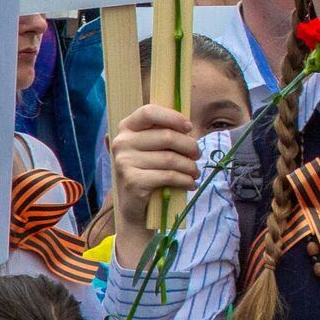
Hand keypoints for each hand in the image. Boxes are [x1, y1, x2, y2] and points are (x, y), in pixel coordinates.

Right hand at [109, 105, 199, 267]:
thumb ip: (165, 133)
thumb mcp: (154, 148)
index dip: (173, 117)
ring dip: (190, 166)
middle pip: (167, 136)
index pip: (149, 111)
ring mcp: (124, 162)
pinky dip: (185, 180)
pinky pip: (168, 176)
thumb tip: (189, 127)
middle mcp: (121, 143)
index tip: (189, 127)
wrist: (135, 208)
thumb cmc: (150, 170)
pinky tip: (190, 183)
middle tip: (197, 155)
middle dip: (190, 146)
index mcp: (126, 128)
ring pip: (171, 158)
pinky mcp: (132, 181)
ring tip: (195, 172)